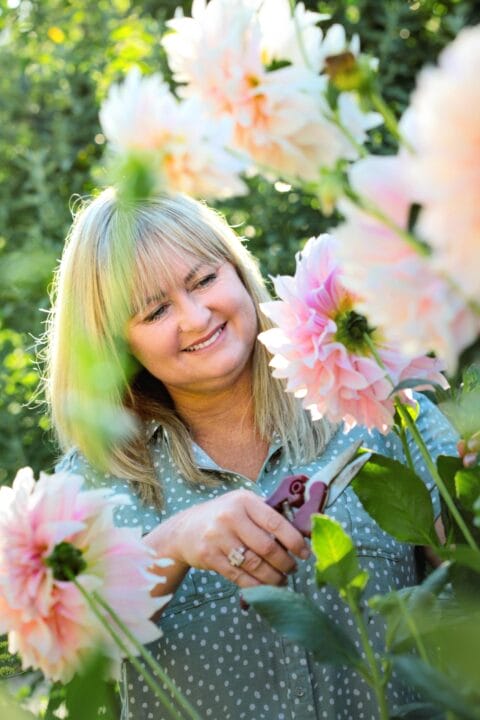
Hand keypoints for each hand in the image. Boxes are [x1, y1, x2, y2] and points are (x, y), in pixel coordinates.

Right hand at [165, 488, 310, 587]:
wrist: (185, 529)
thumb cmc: (223, 516)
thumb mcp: (243, 505)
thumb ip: (268, 514)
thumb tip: (302, 531)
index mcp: (244, 501)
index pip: (276, 522)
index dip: (294, 541)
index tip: (305, 553)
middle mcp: (230, 517)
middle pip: (267, 547)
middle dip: (285, 563)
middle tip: (293, 569)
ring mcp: (218, 537)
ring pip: (254, 565)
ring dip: (273, 577)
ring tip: (282, 579)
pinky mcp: (209, 557)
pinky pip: (239, 577)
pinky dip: (256, 585)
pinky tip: (265, 586)